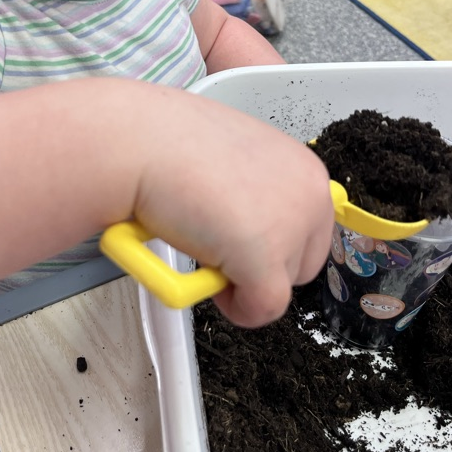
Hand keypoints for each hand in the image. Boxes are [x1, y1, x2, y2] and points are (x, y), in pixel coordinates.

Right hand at [135, 92, 333, 327]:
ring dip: (240, 281)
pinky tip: (205, 273)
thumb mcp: (235, 161)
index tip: (238, 239)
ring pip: (280, 289)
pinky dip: (234, 307)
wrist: (142, 143)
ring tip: (201, 243)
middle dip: (261, 267)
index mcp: (304, 169)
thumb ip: (256, 192)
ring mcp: (290, 227)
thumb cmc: (171, 142)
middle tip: (217, 247)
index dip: (271, 245)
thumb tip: (250, 222)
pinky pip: (261, 308)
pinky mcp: (265, 258)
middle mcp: (309, 196)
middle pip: (301, 264)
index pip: (309, 233)